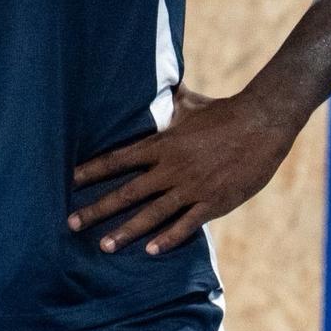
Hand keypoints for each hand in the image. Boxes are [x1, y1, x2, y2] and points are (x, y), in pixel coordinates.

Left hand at [68, 82, 299, 254]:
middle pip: (127, 191)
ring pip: (152, 214)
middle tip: (72, 223)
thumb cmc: (224, 111)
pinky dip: (168, 238)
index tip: (69, 180)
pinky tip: (151, 251)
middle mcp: (171, 168)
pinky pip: (187, 224)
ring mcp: (191, 187)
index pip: (118, 159)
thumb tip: (157, 79)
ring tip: (104, 246)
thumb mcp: (189, 103)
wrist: (262, 123)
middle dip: (97, 209)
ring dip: (127, 231)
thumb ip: (168, 98)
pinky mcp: (213, 202)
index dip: (92, 170)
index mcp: (162, 144)